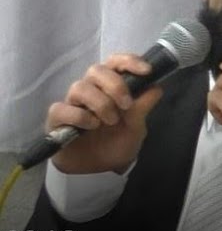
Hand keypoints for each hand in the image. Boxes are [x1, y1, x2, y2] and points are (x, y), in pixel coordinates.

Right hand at [48, 54, 163, 174]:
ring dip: (100, 103)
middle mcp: (90, 89)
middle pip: (96, 70)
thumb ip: (144, 107)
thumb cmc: (117, 142)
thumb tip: (155, 86)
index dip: (129, 61)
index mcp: (110, 86)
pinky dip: (80, 116)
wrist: (99, 168)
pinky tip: (90, 127)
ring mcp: (72, 102)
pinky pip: (62, 108)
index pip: (115, 62)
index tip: (146, 71)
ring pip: (79, 87)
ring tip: (110, 121)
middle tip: (126, 105)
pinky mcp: (57, 118)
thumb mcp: (137, 127)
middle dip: (115, 85)